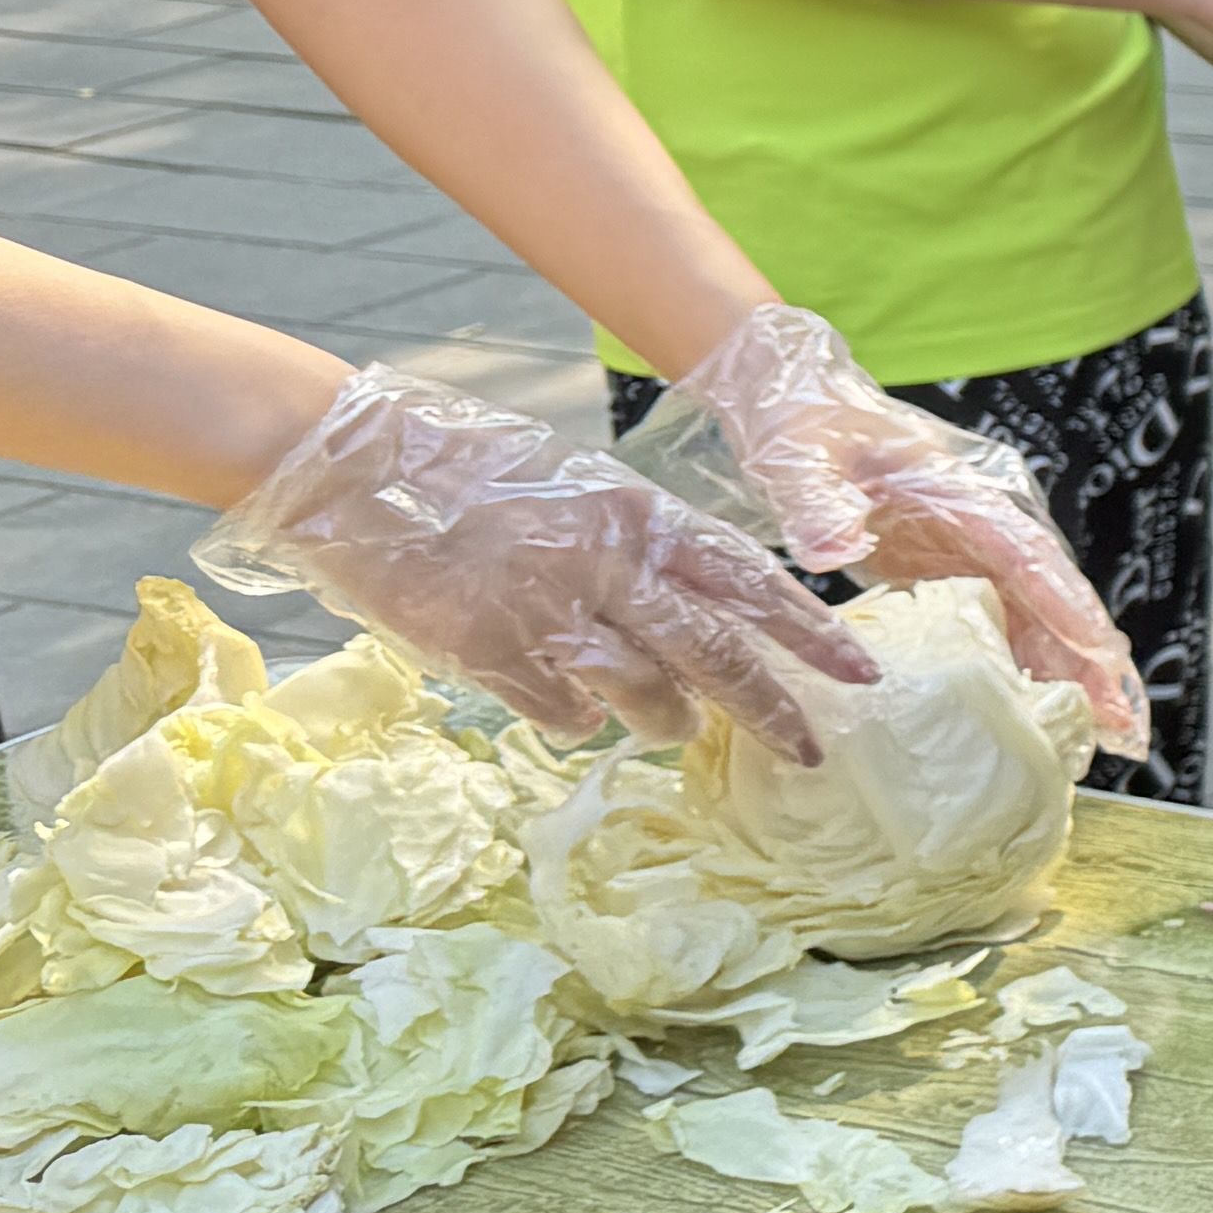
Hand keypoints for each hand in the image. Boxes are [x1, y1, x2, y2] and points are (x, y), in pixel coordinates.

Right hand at [195, 362, 873, 759]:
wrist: (352, 464)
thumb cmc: (468, 471)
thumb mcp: (576, 489)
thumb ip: (638, 547)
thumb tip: (691, 614)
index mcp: (637, 512)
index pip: (750, 578)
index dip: (810, 630)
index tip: (860, 670)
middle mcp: (607, 562)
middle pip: (715, 652)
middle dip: (772, 708)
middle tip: (811, 749)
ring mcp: (547, 610)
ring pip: (644, 692)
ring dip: (667, 719)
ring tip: (674, 726)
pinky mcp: (488, 652)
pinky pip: (561, 711)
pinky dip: (577, 719)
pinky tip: (574, 712)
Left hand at [664, 301, 1145, 752]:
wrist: (797, 401)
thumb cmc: (803, 420)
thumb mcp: (798, 456)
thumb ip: (815, 501)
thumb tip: (829, 552)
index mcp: (963, 489)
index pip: (1028, 554)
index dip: (1066, 606)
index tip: (1102, 654)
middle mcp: (986, 521)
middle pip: (1055, 596)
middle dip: (1094, 661)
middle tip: (1126, 726)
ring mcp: (975, 548)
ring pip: (1040, 617)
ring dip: (1074, 675)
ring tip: (1109, 738)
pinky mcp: (956, 569)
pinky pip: (1007, 624)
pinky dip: (1032, 669)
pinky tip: (1047, 715)